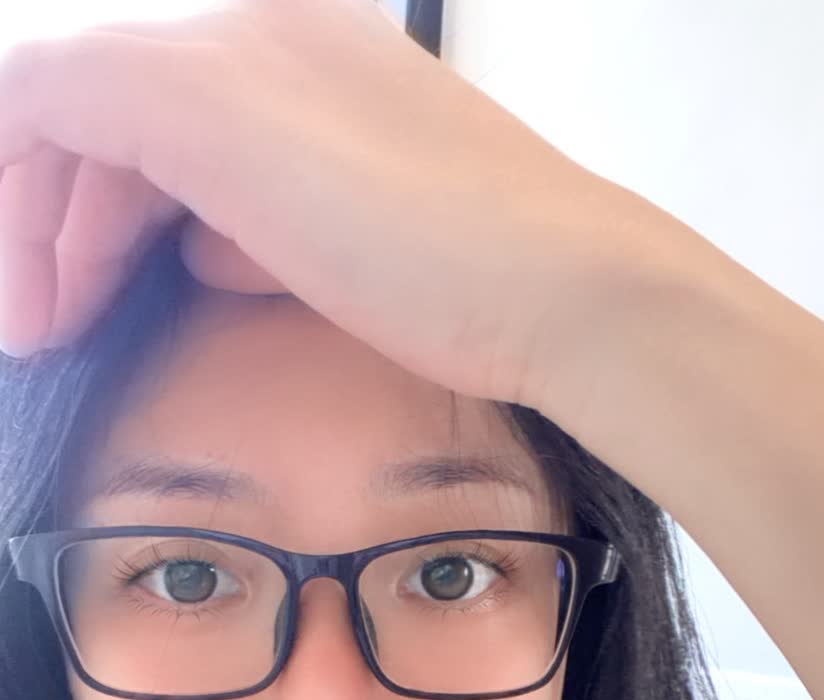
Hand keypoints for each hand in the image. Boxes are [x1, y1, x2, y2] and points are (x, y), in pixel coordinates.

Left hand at [0, 0, 623, 408]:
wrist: (554, 289)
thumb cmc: (474, 291)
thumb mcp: (340, 252)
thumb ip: (258, 232)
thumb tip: (201, 249)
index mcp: (299, 44)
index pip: (151, 106)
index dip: (94, 208)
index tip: (86, 302)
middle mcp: (254, 17)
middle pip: (95, 103)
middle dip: (49, 219)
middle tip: (46, 328)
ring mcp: (223, 37)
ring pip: (59, 104)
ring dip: (30, 221)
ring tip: (40, 329)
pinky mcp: (190, 86)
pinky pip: (31, 100)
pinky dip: (10, 193)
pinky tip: (30, 288)